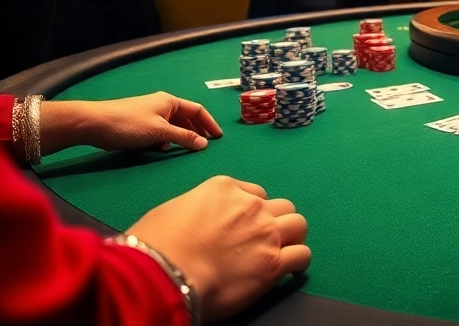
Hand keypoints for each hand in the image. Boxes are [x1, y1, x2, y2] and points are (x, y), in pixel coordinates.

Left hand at [41, 92, 223, 155]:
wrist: (95, 124)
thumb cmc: (130, 124)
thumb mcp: (160, 131)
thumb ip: (183, 137)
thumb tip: (204, 144)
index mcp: (170, 102)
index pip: (197, 110)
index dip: (209, 123)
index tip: (218, 138)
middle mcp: (162, 106)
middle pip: (186, 118)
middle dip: (196, 131)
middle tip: (206, 145)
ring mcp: (150, 115)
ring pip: (172, 126)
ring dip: (180, 137)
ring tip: (186, 150)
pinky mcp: (139, 125)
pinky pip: (160, 132)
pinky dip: (165, 140)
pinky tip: (163, 149)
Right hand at [129, 176, 310, 321]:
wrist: (163, 271)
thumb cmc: (155, 243)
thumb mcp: (173, 210)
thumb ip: (197, 210)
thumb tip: (197, 223)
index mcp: (224, 188)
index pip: (254, 193)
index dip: (251, 211)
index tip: (244, 226)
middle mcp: (251, 206)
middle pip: (281, 206)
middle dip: (275, 221)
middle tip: (264, 239)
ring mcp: (266, 233)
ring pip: (299, 224)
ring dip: (292, 237)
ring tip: (282, 251)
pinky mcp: (274, 263)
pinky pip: (303, 255)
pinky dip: (298, 262)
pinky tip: (289, 271)